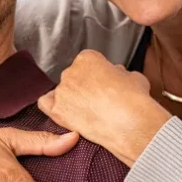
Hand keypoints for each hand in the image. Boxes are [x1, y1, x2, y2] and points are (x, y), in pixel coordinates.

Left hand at [37, 50, 171, 166]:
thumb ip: (121, 74)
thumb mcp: (135, 77)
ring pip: (62, 92)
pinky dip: (53, 107)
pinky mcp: (58, 111)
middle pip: (74, 76)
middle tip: (99, 100)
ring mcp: (62, 91)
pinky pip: (46, 104)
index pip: (88, 62)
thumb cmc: (135, 100)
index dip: (98, 74)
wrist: (130, 123)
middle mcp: (71, 71)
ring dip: (72, 99)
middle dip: (85, 87)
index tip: (105, 84)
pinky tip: (66, 113)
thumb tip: (118, 75)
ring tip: (88, 112)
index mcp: (88, 58)